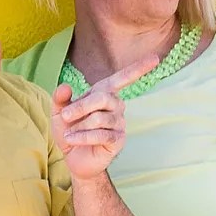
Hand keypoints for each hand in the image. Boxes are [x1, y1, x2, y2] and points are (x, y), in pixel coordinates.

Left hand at [46, 66, 132, 182]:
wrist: (74, 158)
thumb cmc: (70, 130)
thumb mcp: (60, 113)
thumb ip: (60, 98)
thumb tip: (65, 86)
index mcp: (105, 94)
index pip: (123, 78)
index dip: (138, 68)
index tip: (156, 57)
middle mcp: (117, 106)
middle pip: (103, 98)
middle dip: (81, 107)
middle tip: (65, 116)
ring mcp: (119, 123)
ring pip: (99, 118)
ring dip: (79, 126)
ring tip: (70, 133)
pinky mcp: (118, 140)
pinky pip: (101, 135)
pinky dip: (82, 137)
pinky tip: (73, 139)